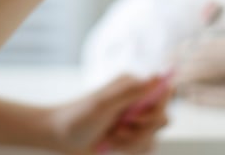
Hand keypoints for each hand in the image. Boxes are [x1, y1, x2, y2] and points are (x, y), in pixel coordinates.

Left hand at [47, 74, 172, 153]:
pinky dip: (129, 149)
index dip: (156, 110)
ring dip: (132, 142)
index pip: (164, 93)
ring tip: (111, 138)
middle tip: (119, 129)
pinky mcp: (131, 136)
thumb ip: (131, 92)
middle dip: (141, 130)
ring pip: (153, 136)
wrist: (60, 137)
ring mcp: (134, 119)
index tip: (135, 118)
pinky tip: (112, 145)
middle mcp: (137, 100)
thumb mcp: (103, 104)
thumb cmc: (77, 118)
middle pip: (162, 118)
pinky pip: (145, 147)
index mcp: (132, 85)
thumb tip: (158, 77)